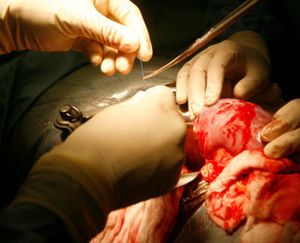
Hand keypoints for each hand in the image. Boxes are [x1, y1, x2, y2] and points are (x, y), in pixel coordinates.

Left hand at [0, 0, 151, 74]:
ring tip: (110, 69)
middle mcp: (101, 11)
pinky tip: (95, 61)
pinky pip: (100, 51)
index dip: (139, 35)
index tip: (143, 54)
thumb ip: (108, 32)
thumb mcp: (79, 18)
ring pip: (113, 45)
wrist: (14, 23)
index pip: (130, 17)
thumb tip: (134, 44)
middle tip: (124, 67)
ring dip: (113, 59)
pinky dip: (100, 59)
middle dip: (125, 52)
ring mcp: (93, 26)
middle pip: (125, 34)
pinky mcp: (84, 39)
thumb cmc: (42, 8)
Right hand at [11, 86, 186, 239]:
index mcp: (161, 107)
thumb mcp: (116, 110)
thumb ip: (137, 106)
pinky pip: (169, 167)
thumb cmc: (95, 141)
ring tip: (135, 155)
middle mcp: (176, 129)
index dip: (151, 101)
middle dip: (159, 125)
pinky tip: (138, 170)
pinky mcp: (173, 176)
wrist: (88, 178)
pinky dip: (158, 168)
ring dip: (160, 147)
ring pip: (173, 145)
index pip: (164, 95)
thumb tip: (144, 106)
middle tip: (136, 135)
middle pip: (172, 121)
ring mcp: (177, 155)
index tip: (140, 110)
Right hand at [176, 31, 272, 115]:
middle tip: (198, 112)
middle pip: (199, 70)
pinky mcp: (193, 67)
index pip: (217, 66)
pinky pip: (183, 76)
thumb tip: (238, 94)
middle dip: (197, 92)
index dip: (213, 84)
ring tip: (190, 113)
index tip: (210, 102)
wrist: (246, 57)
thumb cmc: (253, 68)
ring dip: (187, 93)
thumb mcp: (260, 75)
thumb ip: (251, 84)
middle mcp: (210, 52)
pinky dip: (181, 89)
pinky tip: (181, 103)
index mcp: (228, 51)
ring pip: (188, 73)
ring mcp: (199, 58)